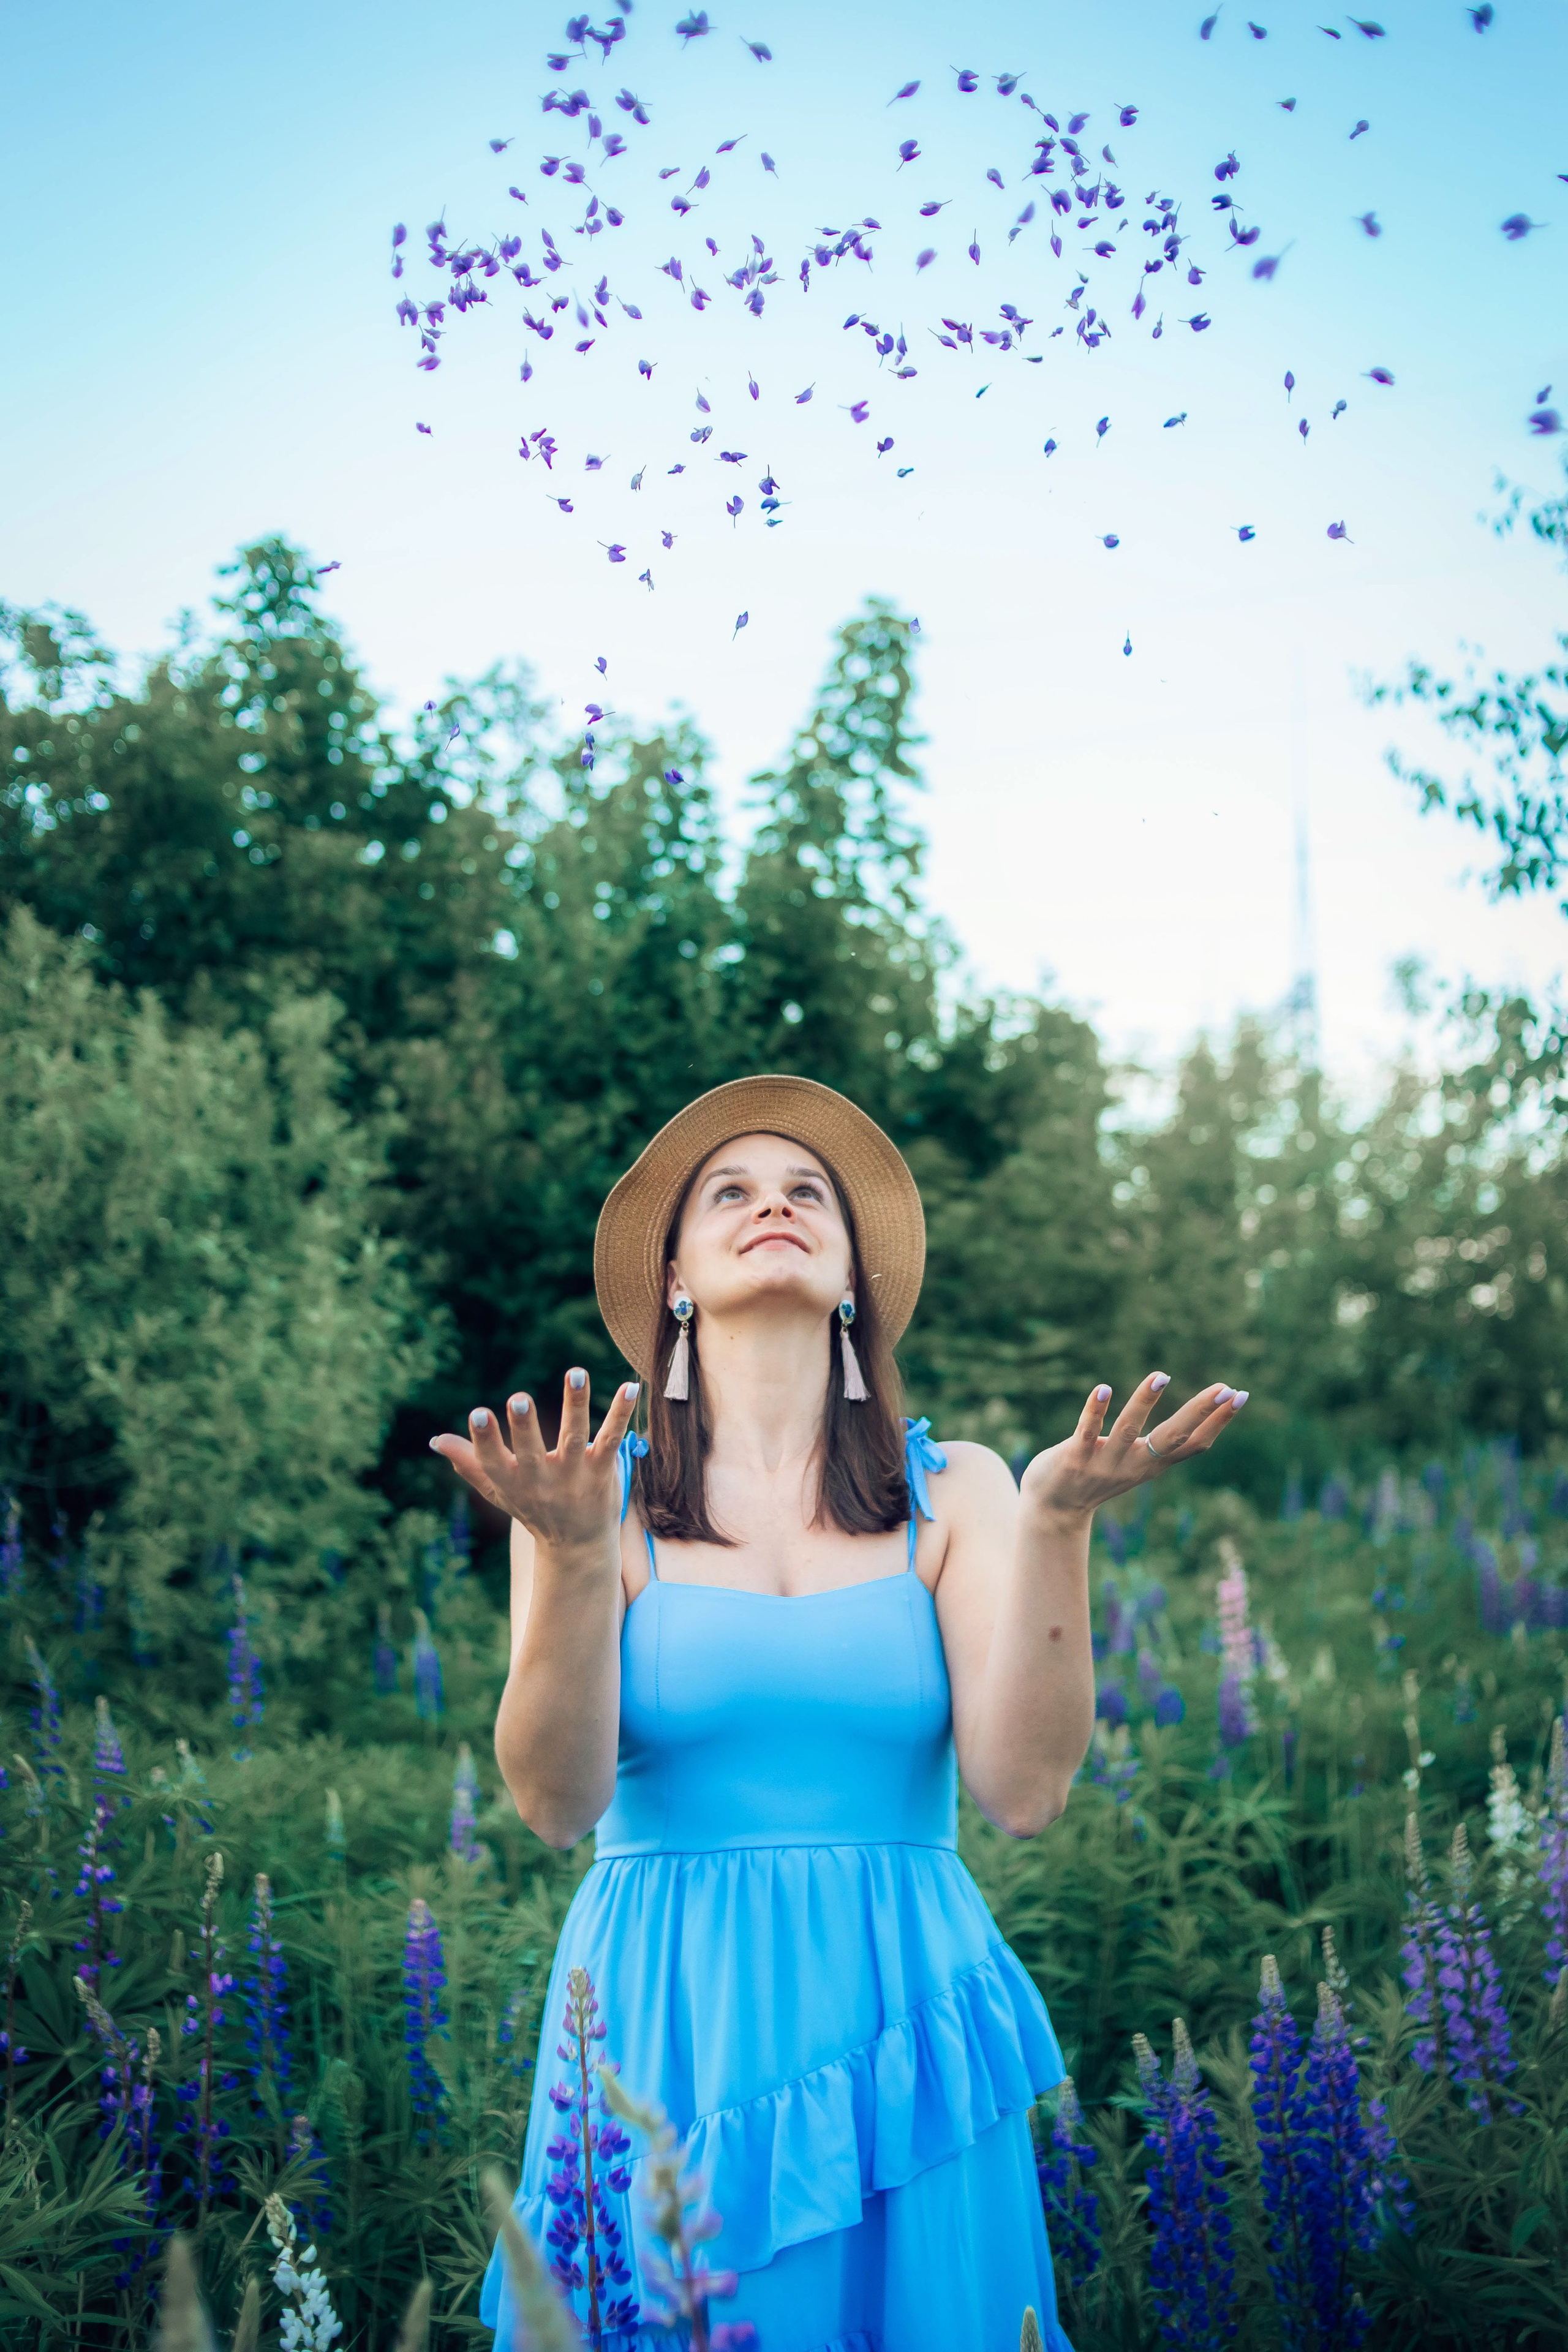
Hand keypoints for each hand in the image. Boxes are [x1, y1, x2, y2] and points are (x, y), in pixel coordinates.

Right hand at [429, 1371, 640, 1554]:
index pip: (493, 1461)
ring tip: (577, 1372)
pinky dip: (620, 1413)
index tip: (477, 1413)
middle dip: (525, 1428)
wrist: (576, 1547)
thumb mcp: (498, 1490)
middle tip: (519, 1399)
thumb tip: (436, 1439)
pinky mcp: (602, 1471)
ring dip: (575, 1405)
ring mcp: (574, 1476)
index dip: (484, 1440)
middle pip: (532, 1453)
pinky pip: (611, 1439)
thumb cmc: (532, 1509)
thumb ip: (469, 1463)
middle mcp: (542, 1481)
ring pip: (575, 1438)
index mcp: (512, 1482)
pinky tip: (630, 1387)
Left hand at [1020, 1373, 1246, 1520]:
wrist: (1053, 1510)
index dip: (1218, 1422)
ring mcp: (1105, 1463)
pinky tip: (1103, 1388)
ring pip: (1129, 1430)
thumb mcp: (1137, 1463)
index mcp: (1152, 1464)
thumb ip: (1160, 1448)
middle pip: (1173, 1438)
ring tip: (1161, 1374)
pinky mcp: (1075, 1457)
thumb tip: (1195, 1424)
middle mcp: (1134, 1465)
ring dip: (1144, 1402)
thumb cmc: (1097, 1476)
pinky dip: (1095, 1411)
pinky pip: (1087, 1431)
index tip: (1240, 1395)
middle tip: (1225, 1388)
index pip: (1194, 1444)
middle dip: (1200, 1412)